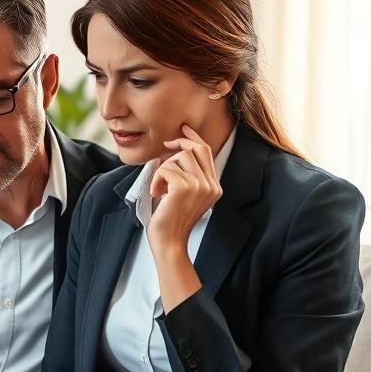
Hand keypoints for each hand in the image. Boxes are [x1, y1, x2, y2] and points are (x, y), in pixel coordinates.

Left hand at [147, 124, 222, 254]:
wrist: (169, 242)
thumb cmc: (172, 220)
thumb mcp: (185, 196)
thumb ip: (189, 176)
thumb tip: (176, 150)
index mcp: (214, 187)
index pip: (207, 153)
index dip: (193, 138)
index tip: (182, 129)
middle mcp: (211, 185)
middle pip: (196, 149)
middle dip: (178, 143)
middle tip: (164, 146)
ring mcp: (200, 186)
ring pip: (179, 158)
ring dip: (163, 169)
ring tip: (159, 187)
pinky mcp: (184, 188)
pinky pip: (166, 169)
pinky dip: (156, 179)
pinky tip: (156, 193)